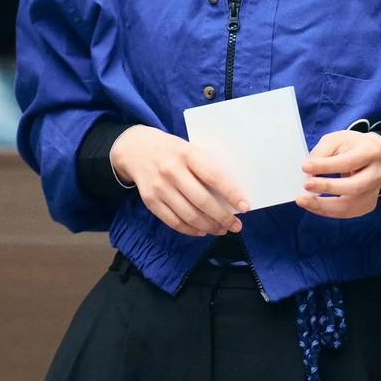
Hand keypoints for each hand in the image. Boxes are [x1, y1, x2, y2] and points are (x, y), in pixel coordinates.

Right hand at [110, 126, 248, 238]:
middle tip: (236, 226)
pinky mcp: (150, 201)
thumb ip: (205, 167)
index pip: (213, 176)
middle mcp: (172, 171)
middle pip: (202, 201)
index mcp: (187, 154)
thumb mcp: (189, 149)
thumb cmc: (171, 150)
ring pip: (188, 215)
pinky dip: (190, 230)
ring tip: (221, 230)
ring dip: (208, 226)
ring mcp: (159, 187)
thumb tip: (230, 194)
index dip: (231, 193)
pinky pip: (173, 221)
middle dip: (222, 217)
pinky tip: (201, 231)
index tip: (245, 207)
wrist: (135, 149)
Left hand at [296, 130, 380, 218]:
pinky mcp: (368, 204)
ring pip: (350, 205)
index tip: (305, 167)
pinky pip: (347, 213)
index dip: (326, 166)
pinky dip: (327, 211)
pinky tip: (313, 205)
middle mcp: (376, 174)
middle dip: (328, 187)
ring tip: (304, 200)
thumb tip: (308, 173)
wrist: (374, 157)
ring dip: (323, 205)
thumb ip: (322, 153)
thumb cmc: (352, 146)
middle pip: (354, 187)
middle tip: (306, 185)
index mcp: (370, 152)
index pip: (348, 162)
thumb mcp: (336, 140)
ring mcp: (374, 191)